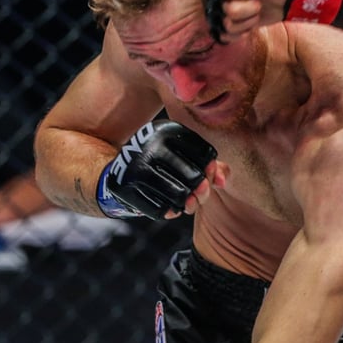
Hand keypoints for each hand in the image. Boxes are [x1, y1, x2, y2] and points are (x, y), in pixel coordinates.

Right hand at [96, 120, 218, 219]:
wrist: (120, 170)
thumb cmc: (163, 163)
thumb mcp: (185, 155)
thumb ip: (211, 166)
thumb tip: (222, 183)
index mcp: (168, 130)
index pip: (205, 155)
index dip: (210, 171)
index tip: (205, 177)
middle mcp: (151, 145)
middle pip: (195, 178)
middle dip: (201, 192)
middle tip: (196, 195)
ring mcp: (136, 166)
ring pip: (180, 196)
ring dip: (187, 204)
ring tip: (184, 202)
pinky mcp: (125, 187)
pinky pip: (160, 209)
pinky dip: (168, 212)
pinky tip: (168, 207)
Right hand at [201, 0, 342, 41]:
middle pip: (226, 8)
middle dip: (246, 9)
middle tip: (259, 3)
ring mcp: (235, 9)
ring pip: (228, 23)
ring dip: (247, 21)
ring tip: (259, 12)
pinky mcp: (241, 23)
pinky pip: (228, 35)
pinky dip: (239, 33)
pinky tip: (250, 28)